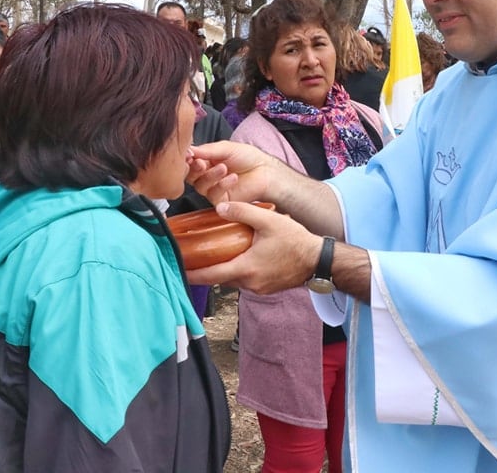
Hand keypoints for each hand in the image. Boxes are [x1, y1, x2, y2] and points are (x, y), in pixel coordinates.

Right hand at [186, 141, 272, 204]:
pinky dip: (221, 185)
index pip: (189, 162)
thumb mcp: (226, 148)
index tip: (189, 155)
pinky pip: (214, 195)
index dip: (187, 159)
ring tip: (223, 168)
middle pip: (191, 176)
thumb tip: (188, 150)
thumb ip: (207, 150)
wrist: (265, 170)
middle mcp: (207, 176)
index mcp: (206, 161)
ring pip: (200, 186)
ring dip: (210, 176)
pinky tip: (232, 178)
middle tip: (201, 163)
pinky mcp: (222, 201)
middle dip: (194, 169)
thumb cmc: (248, 157)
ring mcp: (214, 189)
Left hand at [186, 201, 321, 294]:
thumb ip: (243, 212)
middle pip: (220, 278)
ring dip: (225, 268)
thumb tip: (221, 208)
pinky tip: (241, 256)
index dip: (192, 273)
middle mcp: (249, 283)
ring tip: (218, 253)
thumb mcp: (268, 220)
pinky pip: (246, 280)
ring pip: (233, 279)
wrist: (319, 260)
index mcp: (245, 269)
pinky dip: (239, 270)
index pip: (210, 275)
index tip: (178, 270)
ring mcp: (258, 288)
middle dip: (207, 269)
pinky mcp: (266, 288)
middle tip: (194, 257)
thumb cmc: (296, 241)